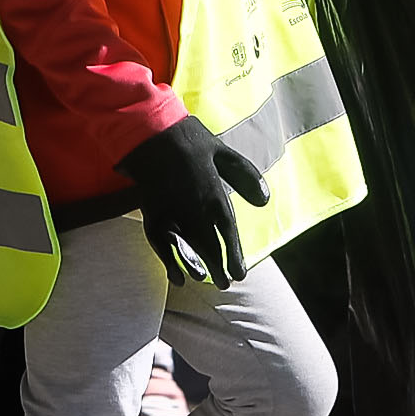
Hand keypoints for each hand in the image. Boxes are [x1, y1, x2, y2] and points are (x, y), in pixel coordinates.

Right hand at [116, 115, 270, 288]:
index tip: (241, 274)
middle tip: (227, 283)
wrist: (150, 131)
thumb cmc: (189, 140)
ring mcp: (171, 211)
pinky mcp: (152, 212)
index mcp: (214, 194)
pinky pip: (161, 244)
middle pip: (209, 245)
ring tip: (204, 280)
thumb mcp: (224, 153)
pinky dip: (169, 262)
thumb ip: (246, 177)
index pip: (228, 233)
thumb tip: (264, 201)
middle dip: (219, 266)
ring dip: (196, 266)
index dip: (234, 255)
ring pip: (187, 247)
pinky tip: (177, 277)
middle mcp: (194, 208)